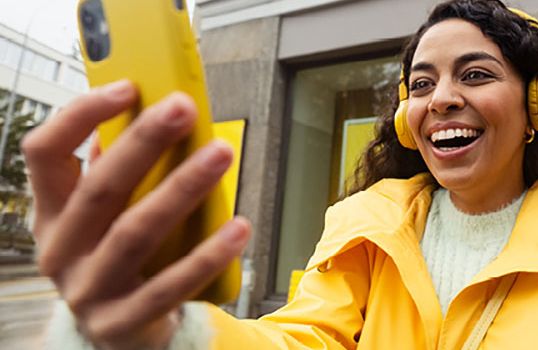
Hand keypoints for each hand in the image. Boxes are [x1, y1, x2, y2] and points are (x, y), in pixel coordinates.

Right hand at [22, 80, 250, 348]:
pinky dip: (208, 254)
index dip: (81, 115)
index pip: (45, 153)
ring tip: (220, 154)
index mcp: (51, 213)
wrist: (121, 334)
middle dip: (144, 142)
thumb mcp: (105, 218)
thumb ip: (120, 173)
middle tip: (184, 108)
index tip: (128, 87)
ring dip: (182, 188)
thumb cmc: (120, 258)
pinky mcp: (123, 322)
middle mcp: (60, 250)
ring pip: (136, 232)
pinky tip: (239, 227)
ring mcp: (88, 291)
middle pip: (100, 188)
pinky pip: (171, 285)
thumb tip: (153, 116)